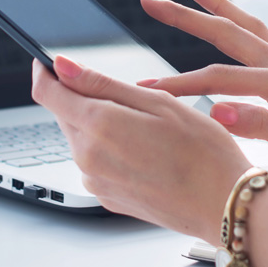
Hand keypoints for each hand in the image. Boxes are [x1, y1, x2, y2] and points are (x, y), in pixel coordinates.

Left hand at [31, 57, 251, 242]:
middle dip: (83, 99)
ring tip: (146, 129)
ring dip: (99, 126)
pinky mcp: (106, 197)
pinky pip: (95, 163)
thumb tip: (61, 66)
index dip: (44, 71)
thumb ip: (102, 84)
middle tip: (128, 99)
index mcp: (98, 126)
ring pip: (81, 138)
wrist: (222, 205)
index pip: (46, 93)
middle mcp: (88, 157)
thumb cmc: (203, 152)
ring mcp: (95, 181)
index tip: (49, 61)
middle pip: (64, 115)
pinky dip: (110, 151)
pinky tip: (144, 152)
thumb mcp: (157, 102)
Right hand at [138, 0, 267, 192]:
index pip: (221, 80)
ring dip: (214, 6)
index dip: (181, 85)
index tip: (147, 90)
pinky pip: (261, 38)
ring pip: (245, 26)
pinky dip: (237, 22)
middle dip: (185, 15)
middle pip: (227, 33)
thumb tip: (218, 111)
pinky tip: (229, 21)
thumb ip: (263, 127)